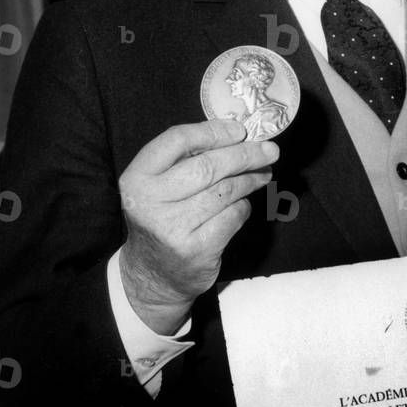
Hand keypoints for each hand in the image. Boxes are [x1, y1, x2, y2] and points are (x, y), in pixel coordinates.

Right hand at [118, 119, 276, 332]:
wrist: (153, 276)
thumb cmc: (163, 220)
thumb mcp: (158, 187)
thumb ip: (185, 160)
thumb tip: (236, 135)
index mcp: (137, 178)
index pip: (177, 140)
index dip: (213, 131)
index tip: (239, 130)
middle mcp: (149, 202)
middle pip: (207, 166)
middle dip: (244, 155)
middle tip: (269, 150)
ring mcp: (172, 228)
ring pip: (225, 191)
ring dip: (250, 180)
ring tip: (263, 174)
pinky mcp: (196, 249)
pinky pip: (233, 216)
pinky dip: (243, 207)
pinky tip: (243, 204)